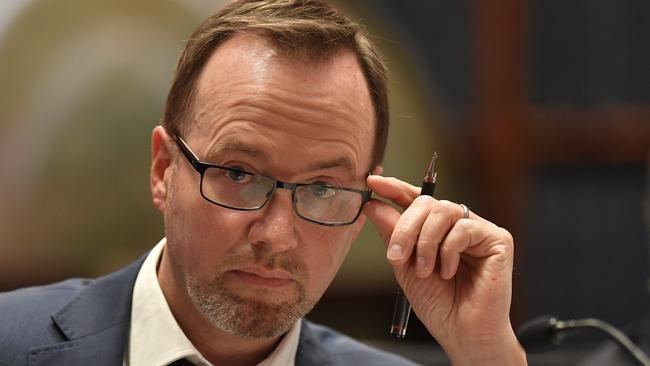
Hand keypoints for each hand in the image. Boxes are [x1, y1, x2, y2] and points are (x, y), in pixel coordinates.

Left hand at [364, 175, 525, 365]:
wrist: (462, 333)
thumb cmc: (438, 303)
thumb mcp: (404, 265)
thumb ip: (392, 234)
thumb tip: (374, 204)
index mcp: (436, 230)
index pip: (415, 199)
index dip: (395, 187)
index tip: (373, 180)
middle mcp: (458, 225)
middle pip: (427, 203)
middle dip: (406, 227)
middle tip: (396, 257)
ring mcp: (478, 230)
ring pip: (444, 211)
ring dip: (426, 241)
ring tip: (425, 270)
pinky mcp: (498, 239)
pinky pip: (464, 227)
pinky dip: (449, 251)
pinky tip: (449, 272)